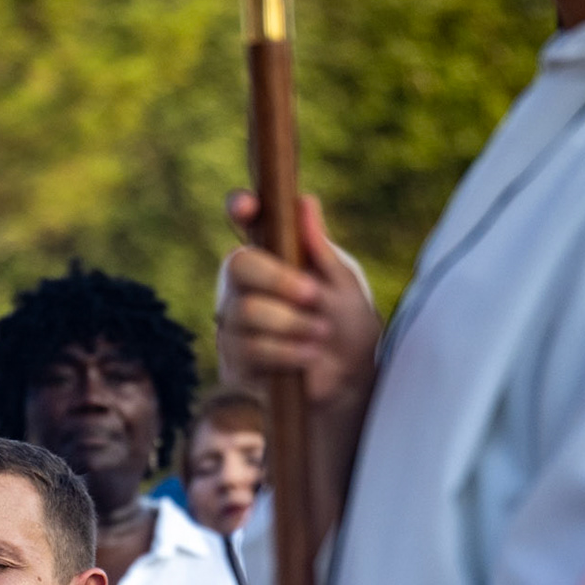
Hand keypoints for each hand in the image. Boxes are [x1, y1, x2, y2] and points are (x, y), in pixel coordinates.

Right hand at [217, 191, 379, 413]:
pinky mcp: (235, 359)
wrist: (349, 383)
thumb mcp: (343, 285)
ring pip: (246, 311)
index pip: (247, 224)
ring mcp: (236, 323)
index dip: (241, 209)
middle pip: (238, 265)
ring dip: (291, 323)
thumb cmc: (347, 328)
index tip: (247, 207)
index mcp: (273, 257)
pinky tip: (309, 355)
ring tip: (321, 334)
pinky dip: (286, 350)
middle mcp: (246, 286)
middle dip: (278, 280)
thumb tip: (305, 202)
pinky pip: (249, 347)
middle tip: (312, 295)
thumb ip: (320, 250)